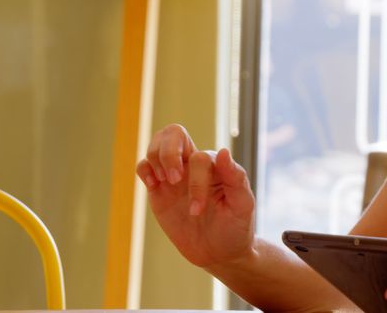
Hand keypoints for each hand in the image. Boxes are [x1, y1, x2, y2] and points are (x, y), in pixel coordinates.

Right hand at [136, 124, 255, 268]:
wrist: (219, 252)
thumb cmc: (235, 226)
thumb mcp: (242, 205)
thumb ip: (236, 178)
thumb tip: (223, 151)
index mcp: (215, 166)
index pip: (199, 158)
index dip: (196, 182)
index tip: (196, 210)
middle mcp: (193, 165)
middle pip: (173, 133)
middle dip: (168, 152)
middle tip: (172, 179)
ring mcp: (174, 175)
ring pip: (156, 145)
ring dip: (156, 160)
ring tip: (163, 182)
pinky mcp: (159, 189)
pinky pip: (144, 166)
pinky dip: (144, 170)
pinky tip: (153, 185)